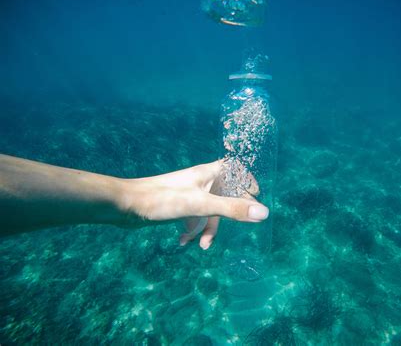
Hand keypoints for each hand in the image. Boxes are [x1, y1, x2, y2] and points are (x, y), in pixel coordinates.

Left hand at [120, 160, 268, 248]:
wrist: (126, 206)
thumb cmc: (162, 200)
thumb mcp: (200, 206)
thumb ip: (231, 209)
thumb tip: (264, 212)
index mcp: (207, 174)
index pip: (234, 167)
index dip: (247, 179)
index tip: (256, 195)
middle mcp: (199, 181)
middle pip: (224, 194)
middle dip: (226, 215)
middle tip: (234, 228)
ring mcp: (188, 193)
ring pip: (208, 210)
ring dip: (207, 228)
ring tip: (201, 245)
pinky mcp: (178, 205)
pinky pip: (193, 217)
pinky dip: (192, 229)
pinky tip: (183, 241)